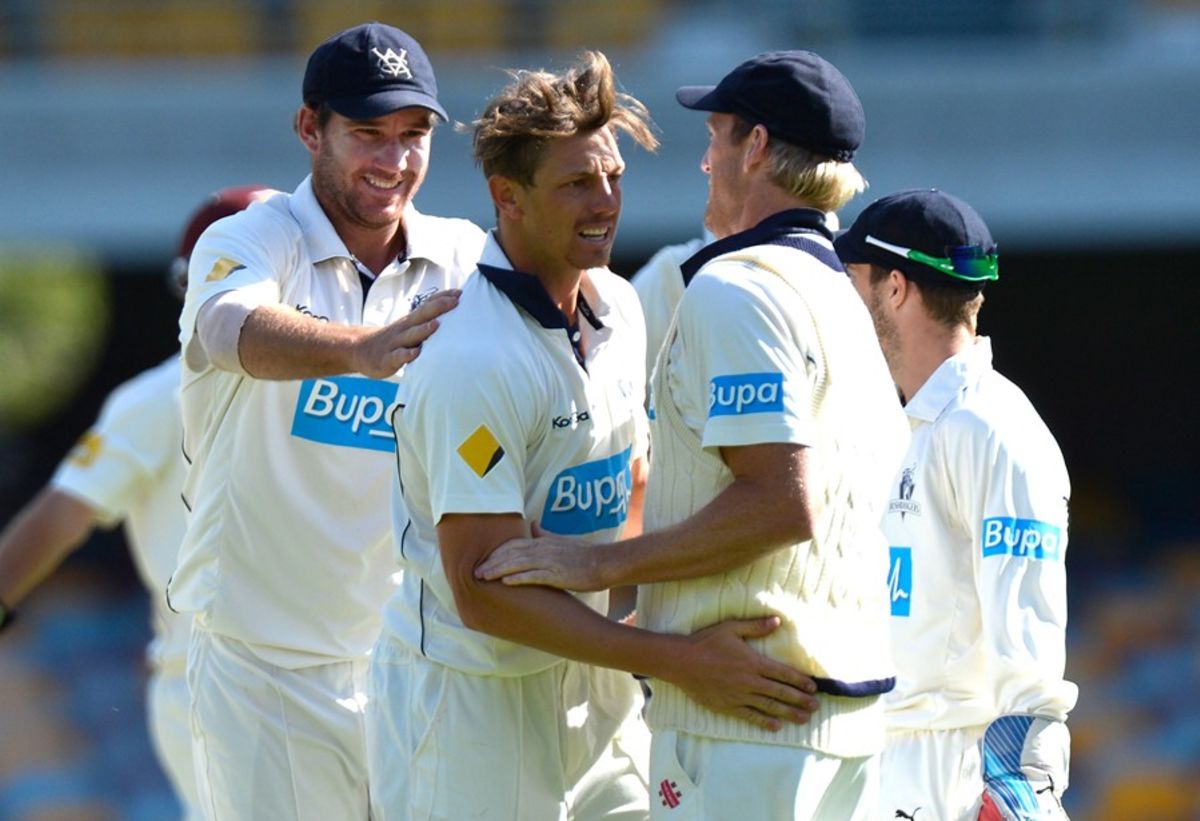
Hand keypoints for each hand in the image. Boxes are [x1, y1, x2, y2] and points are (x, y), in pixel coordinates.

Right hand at [352, 289, 459, 377]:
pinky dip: (406, 355)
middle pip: (422, 315)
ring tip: (437, 324)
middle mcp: (404, 328)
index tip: (460, 292)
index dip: (442, 298)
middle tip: (456, 301)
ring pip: (410, 335)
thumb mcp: (410, 327)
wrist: (360, 349)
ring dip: (424, 329)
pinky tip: (415, 353)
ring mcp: (395, 343)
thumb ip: (427, 322)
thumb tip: (452, 316)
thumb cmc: (394, 339)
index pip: (427, 305)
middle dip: (439, 307)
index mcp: (411, 321)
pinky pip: (397, 356)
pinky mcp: (387, 359)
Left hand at [474, 526, 610, 591]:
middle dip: (492, 562)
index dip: (497, 553)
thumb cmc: (585, 555)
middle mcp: (543, 549)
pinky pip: (534, 576)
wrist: (604, 563)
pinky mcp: (557, 575)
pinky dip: (518, 578)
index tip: (484, 560)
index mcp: (543, 542)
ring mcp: (549, 562)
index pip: (514, 545)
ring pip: (518, 564)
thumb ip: (546, 534)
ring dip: (498, 570)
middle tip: (475, 571)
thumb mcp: (563, 541)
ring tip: (483, 577)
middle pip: (511, 553)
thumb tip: (533, 525)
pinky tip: (505, 583)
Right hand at [664, 616, 818, 731]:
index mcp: (752, 662)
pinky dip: (764, 722)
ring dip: (788, 713)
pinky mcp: (728, 706)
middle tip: (816, 706)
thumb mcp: (731, 628)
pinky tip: (776, 726)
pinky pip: (750, 716)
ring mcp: (739, 696)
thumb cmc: (706, 642)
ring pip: (769, 707)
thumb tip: (777, 621)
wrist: (682, 662)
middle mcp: (749, 681)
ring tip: (804, 719)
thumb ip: (755, 626)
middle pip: (780, 692)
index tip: (813, 687)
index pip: (782, 673)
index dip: (799, 680)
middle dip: (800, 699)